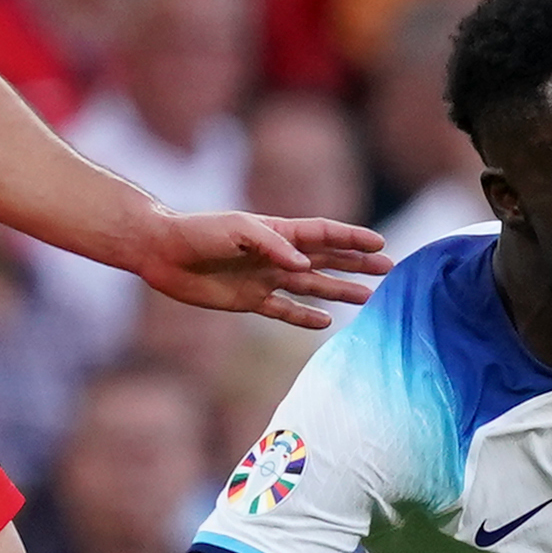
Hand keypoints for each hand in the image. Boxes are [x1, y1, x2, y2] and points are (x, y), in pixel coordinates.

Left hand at [135, 211, 389, 329]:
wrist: (163, 253)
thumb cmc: (198, 232)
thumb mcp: (237, 230)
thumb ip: (273, 245)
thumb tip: (305, 266)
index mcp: (278, 232)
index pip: (324, 234)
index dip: (352, 239)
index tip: (380, 244)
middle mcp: (277, 255)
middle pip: (326, 260)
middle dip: (357, 263)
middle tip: (388, 269)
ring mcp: (265, 278)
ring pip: (312, 286)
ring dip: (340, 290)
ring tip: (368, 297)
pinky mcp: (249, 300)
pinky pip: (284, 310)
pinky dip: (305, 317)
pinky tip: (325, 322)